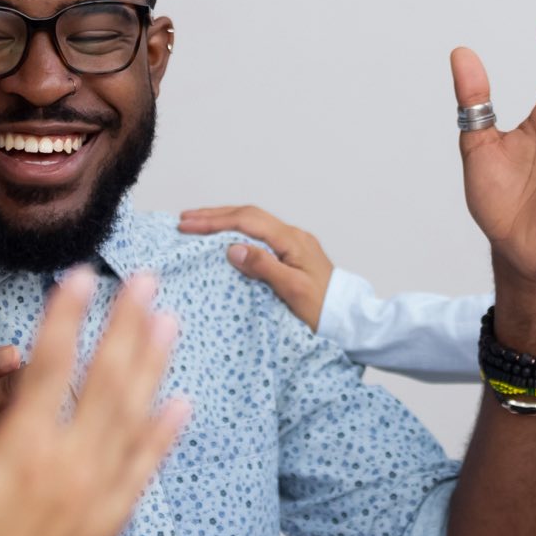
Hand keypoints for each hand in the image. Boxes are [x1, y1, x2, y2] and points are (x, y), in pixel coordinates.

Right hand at [0, 268, 190, 535]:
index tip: (79, 274)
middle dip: (126, 325)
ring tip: (169, 321)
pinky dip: (164, 435)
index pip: (52, 364)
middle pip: (107, 380)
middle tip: (145, 279)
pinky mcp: (105, 524)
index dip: (67, 314)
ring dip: (154, 365)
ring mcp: (95, 497)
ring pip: (135, 417)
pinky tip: (180, 405)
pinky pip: (143, 471)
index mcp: (23, 450)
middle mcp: (70, 468)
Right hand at [177, 206, 332, 329]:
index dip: (214, 221)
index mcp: (292, 240)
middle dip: (215, 216)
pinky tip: (225, 239)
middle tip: (184, 220)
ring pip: (254, 223)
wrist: (350, 319)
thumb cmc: (323, 310)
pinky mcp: (292, 254)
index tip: (187, 225)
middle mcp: (293, 236)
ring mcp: (294, 244)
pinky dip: (237, 231)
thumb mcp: (292, 290)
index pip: (247, 222)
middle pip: (248, 216)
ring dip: (225, 220)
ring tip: (198, 223)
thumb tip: (232, 247)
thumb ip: (264, 266)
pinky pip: (260, 234)